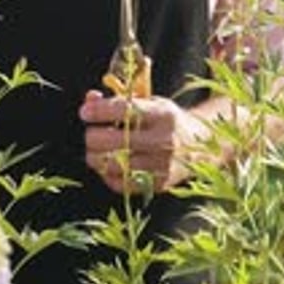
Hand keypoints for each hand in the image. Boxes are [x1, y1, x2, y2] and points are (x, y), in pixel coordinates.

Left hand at [79, 90, 206, 193]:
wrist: (199, 145)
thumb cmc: (164, 119)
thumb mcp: (148, 101)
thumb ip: (117, 99)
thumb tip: (89, 100)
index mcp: (162, 113)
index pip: (125, 110)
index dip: (100, 111)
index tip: (84, 113)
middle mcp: (165, 139)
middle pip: (118, 140)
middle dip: (94, 137)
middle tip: (89, 134)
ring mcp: (164, 164)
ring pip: (117, 165)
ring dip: (96, 158)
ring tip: (93, 152)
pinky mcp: (160, 184)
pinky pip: (123, 184)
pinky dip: (108, 176)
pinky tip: (107, 166)